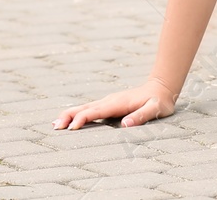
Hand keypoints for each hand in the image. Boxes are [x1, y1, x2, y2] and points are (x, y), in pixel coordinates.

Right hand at [51, 78, 175, 129]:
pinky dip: (77, 114)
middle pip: (85, 108)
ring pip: (85, 108)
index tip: (72, 128)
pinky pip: (90, 109)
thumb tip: (125, 125)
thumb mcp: (155, 109)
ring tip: (55, 124)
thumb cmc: (159, 101)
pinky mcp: (109, 104)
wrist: (162, 88)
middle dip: (69, 116)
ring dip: (70, 115)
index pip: (96, 111)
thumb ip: (141, 116)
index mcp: (117, 103)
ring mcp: (108, 102)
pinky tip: (70, 120)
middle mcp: (110, 101)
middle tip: (54, 126)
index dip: (83, 119)